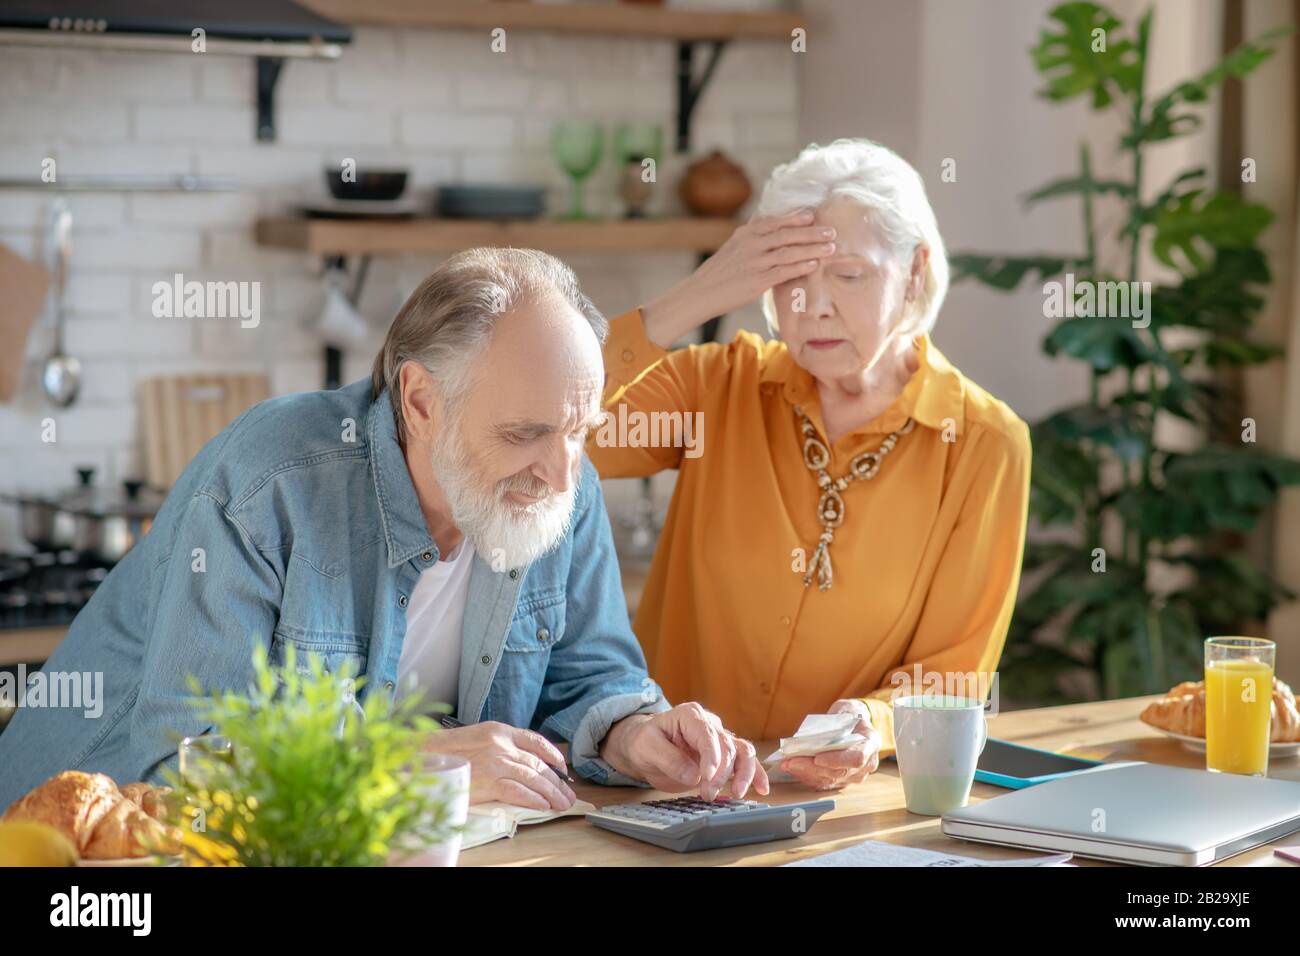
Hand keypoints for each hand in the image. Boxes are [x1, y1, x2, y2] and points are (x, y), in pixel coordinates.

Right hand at [432, 721, 575, 810]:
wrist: (419, 757)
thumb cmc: (442, 751)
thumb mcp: (474, 738)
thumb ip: (495, 746)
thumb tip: (516, 763)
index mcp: (497, 730)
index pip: (534, 740)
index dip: (552, 754)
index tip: (562, 766)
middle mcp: (500, 743)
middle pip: (537, 763)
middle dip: (555, 781)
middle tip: (566, 793)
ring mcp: (496, 761)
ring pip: (533, 777)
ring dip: (550, 793)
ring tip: (560, 803)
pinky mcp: (489, 780)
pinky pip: (519, 791)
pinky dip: (533, 799)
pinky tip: (543, 806)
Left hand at [602, 703, 770, 799]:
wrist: (644, 746)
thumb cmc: (644, 742)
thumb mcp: (647, 748)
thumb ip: (669, 759)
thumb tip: (694, 775)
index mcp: (690, 715)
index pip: (708, 735)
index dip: (711, 757)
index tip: (706, 778)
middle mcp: (709, 723)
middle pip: (727, 746)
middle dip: (722, 773)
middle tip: (708, 794)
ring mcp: (719, 739)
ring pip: (743, 752)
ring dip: (744, 774)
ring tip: (737, 793)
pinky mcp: (723, 756)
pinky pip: (745, 761)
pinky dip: (756, 774)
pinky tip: (762, 789)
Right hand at [639, 209, 836, 346]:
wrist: (700, 294)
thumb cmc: (720, 273)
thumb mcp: (734, 248)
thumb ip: (754, 239)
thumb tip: (773, 230)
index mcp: (746, 234)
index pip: (775, 221)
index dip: (796, 218)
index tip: (813, 215)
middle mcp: (751, 244)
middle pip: (787, 234)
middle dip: (811, 232)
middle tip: (831, 231)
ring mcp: (754, 263)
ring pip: (789, 252)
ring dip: (812, 248)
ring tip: (831, 247)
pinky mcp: (757, 281)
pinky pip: (783, 271)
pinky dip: (800, 266)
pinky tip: (814, 264)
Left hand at [781, 699, 881, 790]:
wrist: (857, 724)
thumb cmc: (850, 715)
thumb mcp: (843, 711)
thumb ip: (830, 722)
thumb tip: (807, 736)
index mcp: (871, 742)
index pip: (856, 758)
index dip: (836, 760)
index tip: (817, 758)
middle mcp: (867, 764)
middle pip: (840, 772)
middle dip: (813, 768)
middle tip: (791, 762)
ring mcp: (856, 775)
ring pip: (830, 780)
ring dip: (806, 773)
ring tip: (787, 764)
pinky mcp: (843, 781)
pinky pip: (825, 782)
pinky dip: (807, 776)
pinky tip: (793, 768)